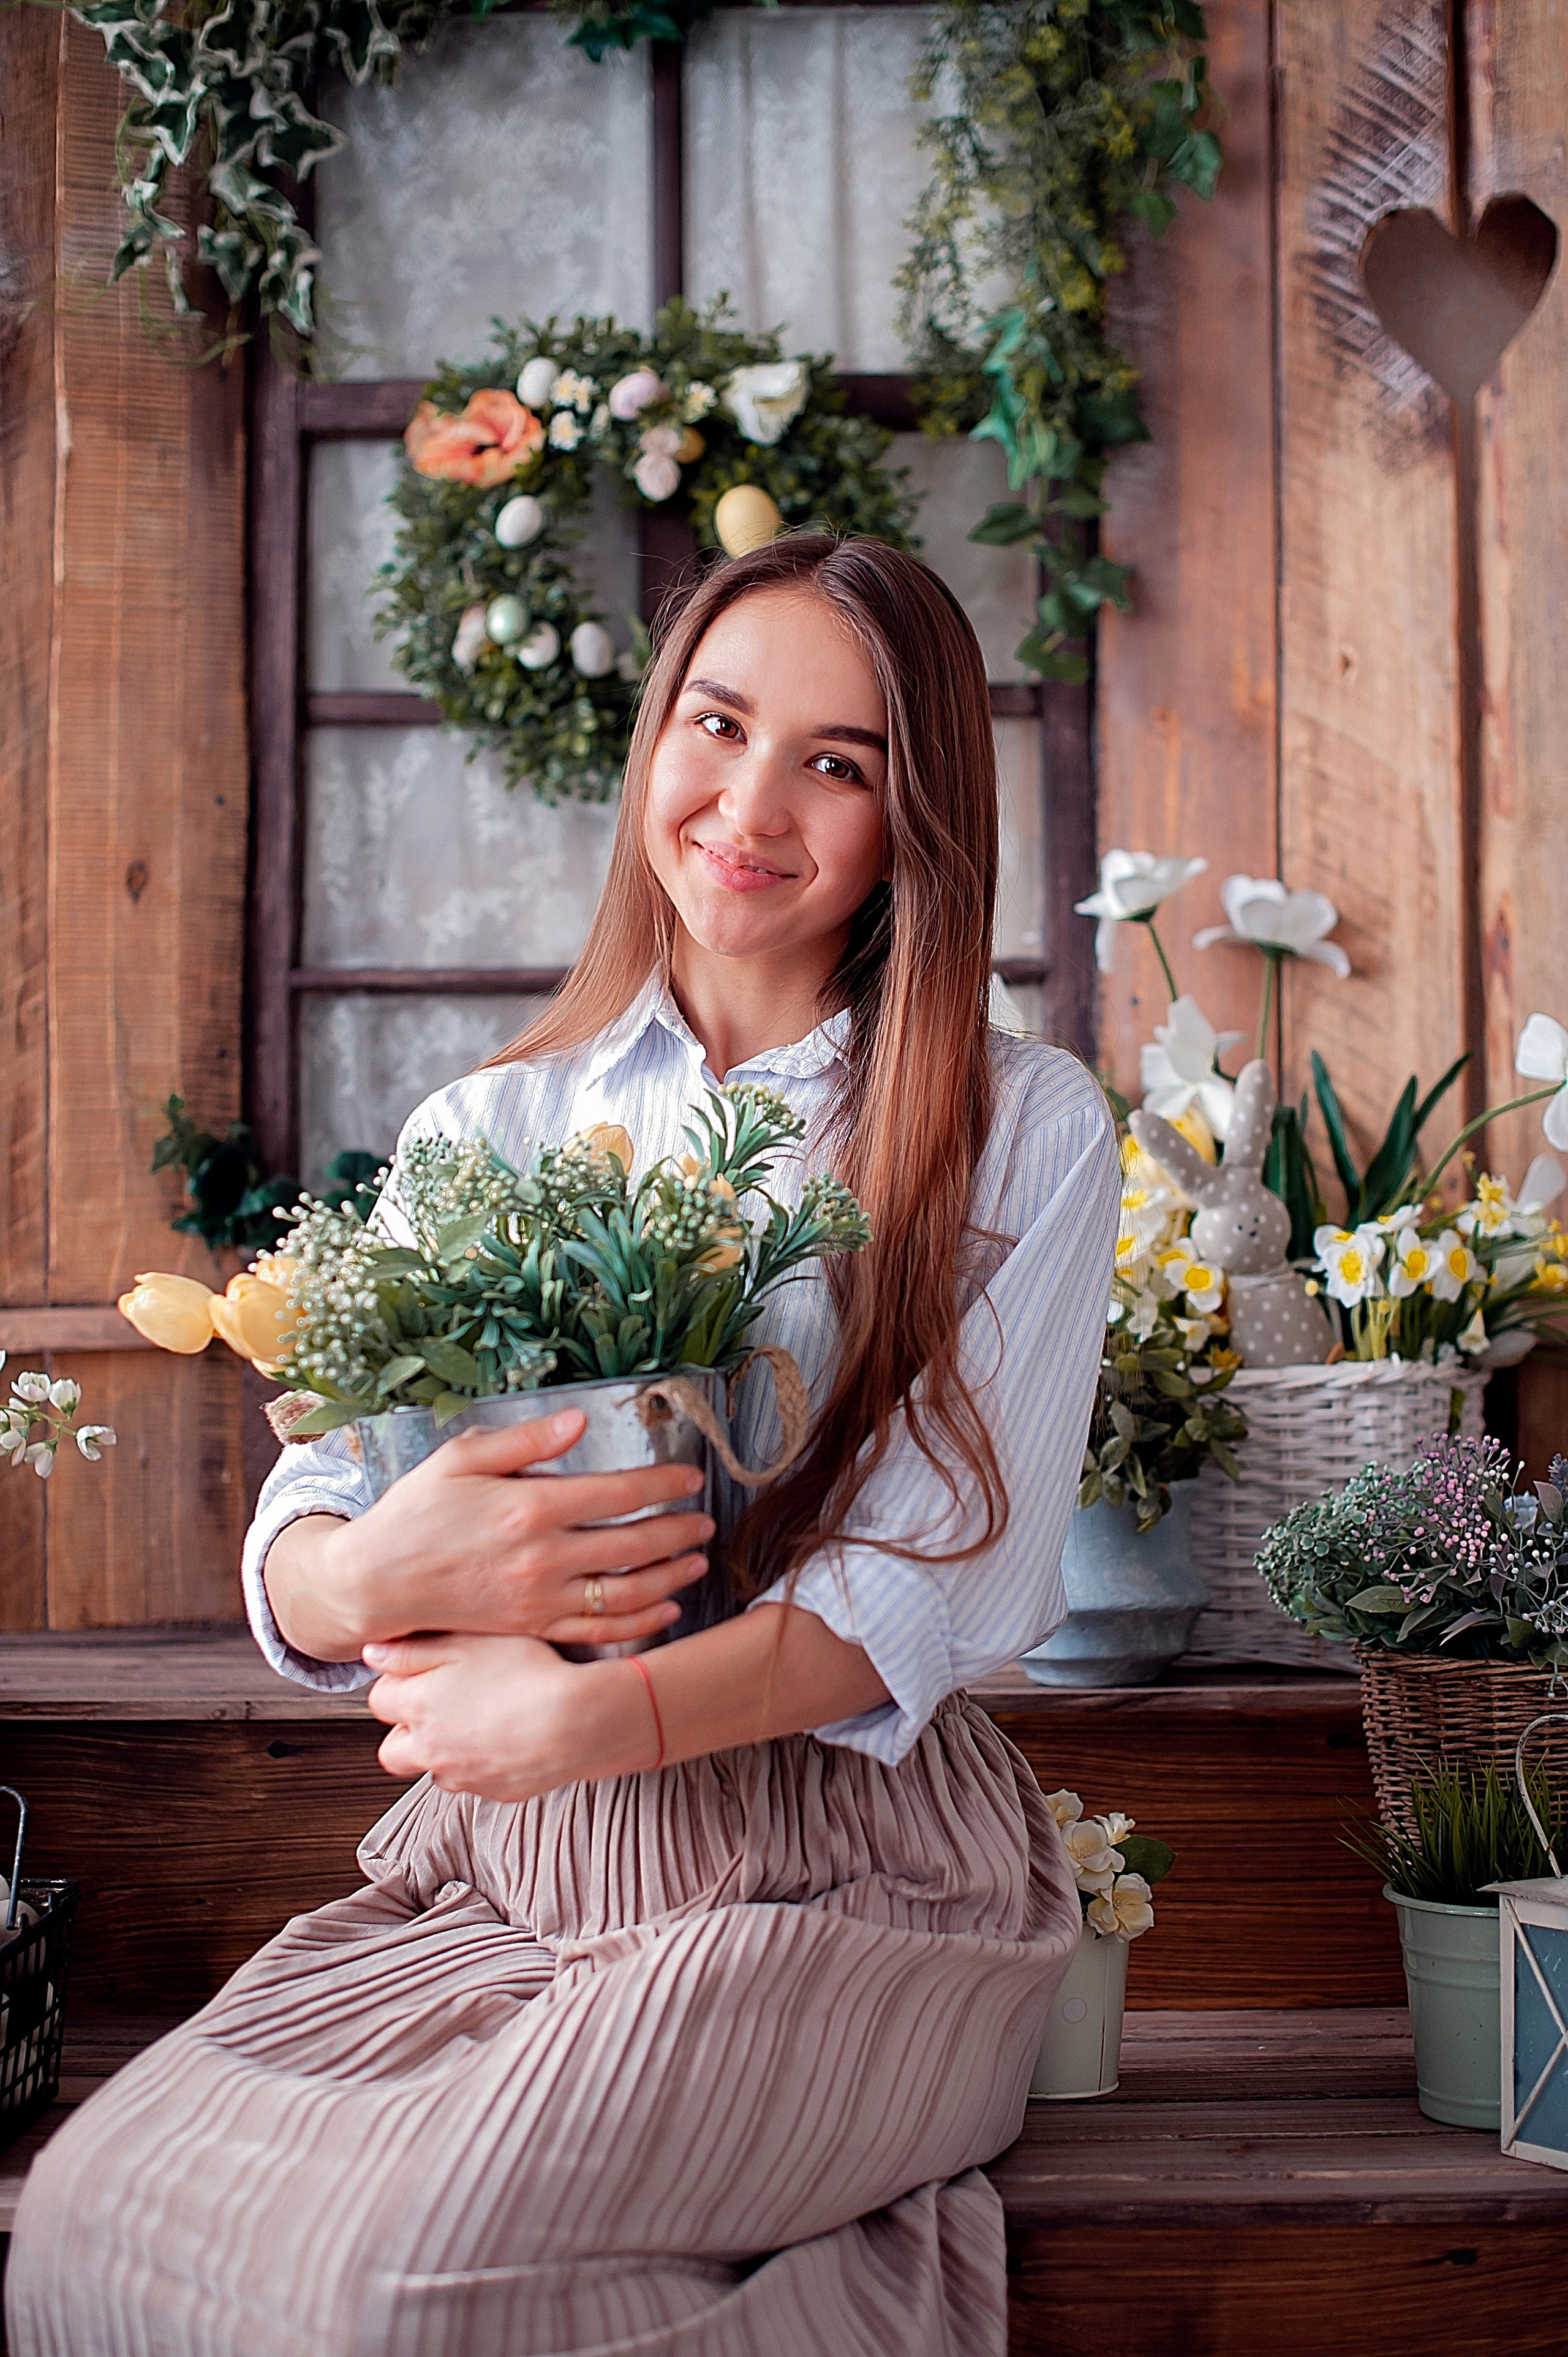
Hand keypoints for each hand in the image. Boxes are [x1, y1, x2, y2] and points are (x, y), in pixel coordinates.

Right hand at [263, 1407, 712, 1662]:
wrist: (377, 1581)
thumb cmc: (417, 1511)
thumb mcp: (461, 1458)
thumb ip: (525, 1440)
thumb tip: (579, 1420)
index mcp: (529, 1507)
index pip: (618, 1493)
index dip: (663, 1485)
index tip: (691, 1479)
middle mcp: (542, 1557)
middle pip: (634, 1546)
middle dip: (679, 1532)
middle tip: (707, 1522)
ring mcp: (539, 1599)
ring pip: (625, 1594)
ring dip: (670, 1578)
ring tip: (697, 1561)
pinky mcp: (532, 1629)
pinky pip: (599, 1632)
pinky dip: (639, 1625)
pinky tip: (665, 1609)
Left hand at [363, 1631, 654, 1800]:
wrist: (577, 1722)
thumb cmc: (526, 1671)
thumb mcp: (468, 1642)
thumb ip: (413, 1650)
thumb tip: (372, 1654)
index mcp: (418, 1707)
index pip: (378, 1700)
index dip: (399, 1681)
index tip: (423, 1668)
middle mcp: (430, 1750)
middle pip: (392, 1750)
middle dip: (407, 1730)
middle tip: (440, 1705)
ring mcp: (463, 1777)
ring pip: (434, 1769)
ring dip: (444, 1750)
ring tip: (480, 1720)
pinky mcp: (496, 1792)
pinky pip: (474, 1781)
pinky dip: (481, 1764)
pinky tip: (508, 1737)